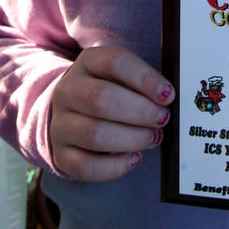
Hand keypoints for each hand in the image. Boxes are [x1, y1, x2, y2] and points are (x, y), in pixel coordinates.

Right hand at [50, 45, 174, 180]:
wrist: (70, 110)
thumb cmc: (107, 90)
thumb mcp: (120, 75)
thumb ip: (142, 81)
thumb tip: (167, 97)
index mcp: (87, 63)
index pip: (114, 62)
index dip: (145, 78)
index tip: (168, 94)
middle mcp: (68, 91)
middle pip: (101, 99)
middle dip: (140, 112)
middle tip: (162, 118)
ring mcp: (60, 124)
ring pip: (94, 134)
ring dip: (132, 139)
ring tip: (152, 137)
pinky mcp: (60, 154)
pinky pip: (86, 166)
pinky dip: (115, 166)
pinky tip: (134, 157)